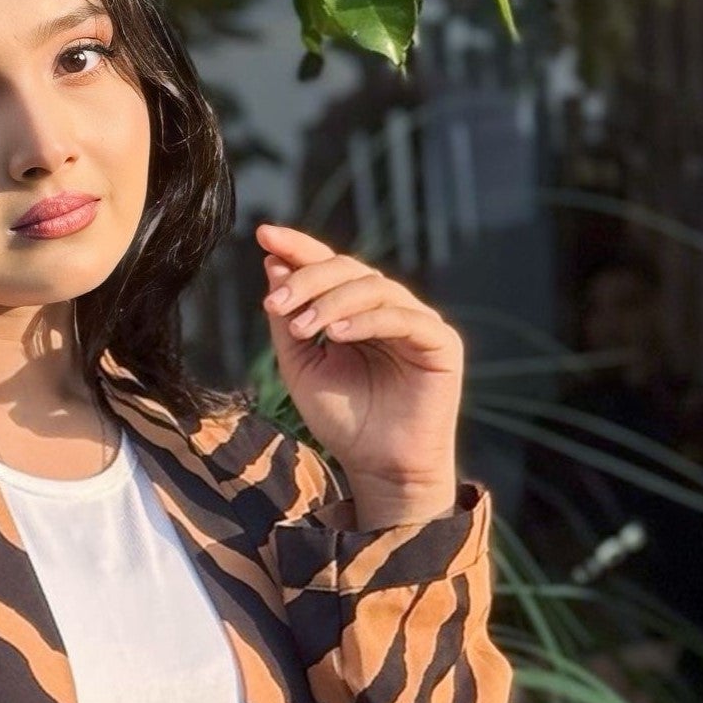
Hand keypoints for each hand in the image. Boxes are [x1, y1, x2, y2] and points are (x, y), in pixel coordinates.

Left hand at [257, 220, 463, 529]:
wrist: (379, 468)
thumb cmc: (343, 422)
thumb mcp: (301, 367)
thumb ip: (288, 320)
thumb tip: (272, 263)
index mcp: (357, 310)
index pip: (329, 266)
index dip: (298, 248)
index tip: (263, 233)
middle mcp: (389, 308)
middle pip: (350, 270)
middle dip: (309, 279)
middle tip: (276, 302)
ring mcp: (418, 322)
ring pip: (375, 288)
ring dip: (332, 301)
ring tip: (302, 327)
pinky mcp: (440, 343)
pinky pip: (404, 318)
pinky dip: (367, 320)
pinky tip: (336, 334)